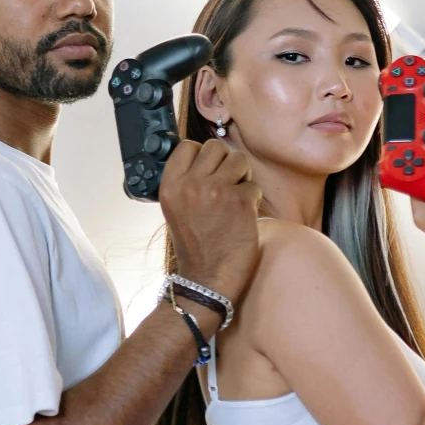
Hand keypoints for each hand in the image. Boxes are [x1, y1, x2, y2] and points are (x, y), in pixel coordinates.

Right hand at [157, 138, 260, 310]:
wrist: (207, 278)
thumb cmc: (194, 246)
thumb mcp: (175, 209)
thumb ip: (185, 182)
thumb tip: (203, 158)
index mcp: (170, 186)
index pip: (187, 146)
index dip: (201, 155)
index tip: (207, 170)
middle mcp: (191, 185)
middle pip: (215, 147)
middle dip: (224, 162)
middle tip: (225, 183)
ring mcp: (217, 191)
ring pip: (238, 159)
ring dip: (241, 175)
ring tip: (235, 196)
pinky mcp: (241, 202)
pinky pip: (254, 184)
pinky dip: (252, 199)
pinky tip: (243, 215)